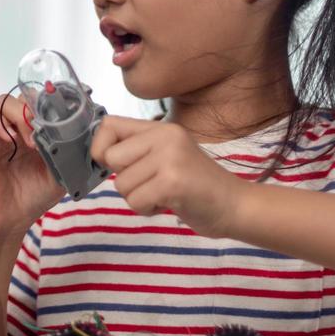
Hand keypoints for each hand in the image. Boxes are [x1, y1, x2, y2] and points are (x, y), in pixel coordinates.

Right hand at [0, 93, 63, 241]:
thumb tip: (79, 132)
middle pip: (22, 96)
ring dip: (20, 116)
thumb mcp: (59, 172)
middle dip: (36, 109)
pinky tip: (11, 140)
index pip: (38, 102)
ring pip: (3, 102)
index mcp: (33, 132)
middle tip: (46, 130)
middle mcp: (14, 128)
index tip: (62, 115)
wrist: (10, 220)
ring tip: (31, 142)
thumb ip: (66, 151)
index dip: (50, 103)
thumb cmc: (33, 197)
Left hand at [89, 118, 247, 236]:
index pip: (108, 125)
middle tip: (151, 185)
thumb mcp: (166, 156)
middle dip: (125, 181)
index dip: (101, 147)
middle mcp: (164, 136)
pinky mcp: (173, 182)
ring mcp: (170, 157)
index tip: (114, 166)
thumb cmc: (196, 186)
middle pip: (111, 158)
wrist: (235, 205)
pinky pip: (136, 201)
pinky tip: (170, 204)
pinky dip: (148, 210)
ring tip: (164, 195)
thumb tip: (99, 155)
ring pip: (122, 184)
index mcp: (160, 128)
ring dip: (139, 198)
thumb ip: (137, 151)